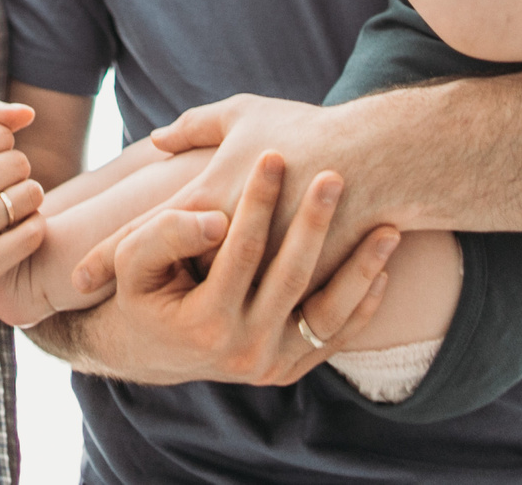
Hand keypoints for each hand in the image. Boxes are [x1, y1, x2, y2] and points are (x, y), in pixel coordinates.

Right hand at [62, 151, 401, 385]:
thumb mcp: (134, 262)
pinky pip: (335, 335)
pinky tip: (381, 266)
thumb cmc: (143, 290)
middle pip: (290, 276)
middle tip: (334, 175)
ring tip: (387, 230)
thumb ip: (165, 234)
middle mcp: (242, 351)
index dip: (255, 200)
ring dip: (360, 270)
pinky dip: (361, 303)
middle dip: (314, 221)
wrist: (154, 350)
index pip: (239, 251)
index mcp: (204, 322)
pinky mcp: (292, 367)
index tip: (273, 154)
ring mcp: (271, 364)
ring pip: (327, 315)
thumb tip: (214, 218)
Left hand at [72, 92, 397, 295]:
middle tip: (98, 309)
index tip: (78, 276)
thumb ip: (196, 126)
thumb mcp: (244, 114)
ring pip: (213, 298)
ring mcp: (264, 272)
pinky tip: (218, 321)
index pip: (149, 233)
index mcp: (213, 195)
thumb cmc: (303, 130)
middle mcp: (233, 242)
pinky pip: (255, 310)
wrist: (376, 161)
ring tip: (149, 322)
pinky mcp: (297, 290)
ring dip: (184, 309)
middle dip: (136, 293)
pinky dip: (234, 313)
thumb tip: (155, 142)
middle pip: (172, 277)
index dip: (111, 253)